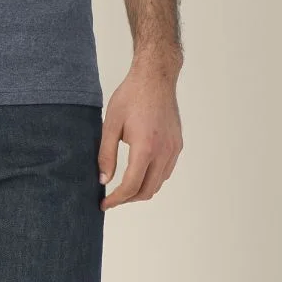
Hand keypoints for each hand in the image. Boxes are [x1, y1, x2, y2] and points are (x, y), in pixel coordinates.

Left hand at [98, 56, 182, 208]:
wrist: (155, 78)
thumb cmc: (131, 96)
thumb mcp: (111, 124)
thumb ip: (106, 155)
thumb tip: (103, 180)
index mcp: (145, 147)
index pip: (131, 186)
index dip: (116, 199)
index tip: (104, 204)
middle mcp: (163, 151)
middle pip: (147, 190)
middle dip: (128, 199)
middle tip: (111, 199)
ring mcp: (173, 149)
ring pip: (158, 183)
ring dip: (141, 190)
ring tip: (123, 188)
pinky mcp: (177, 145)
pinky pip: (166, 171)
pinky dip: (152, 179)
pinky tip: (139, 173)